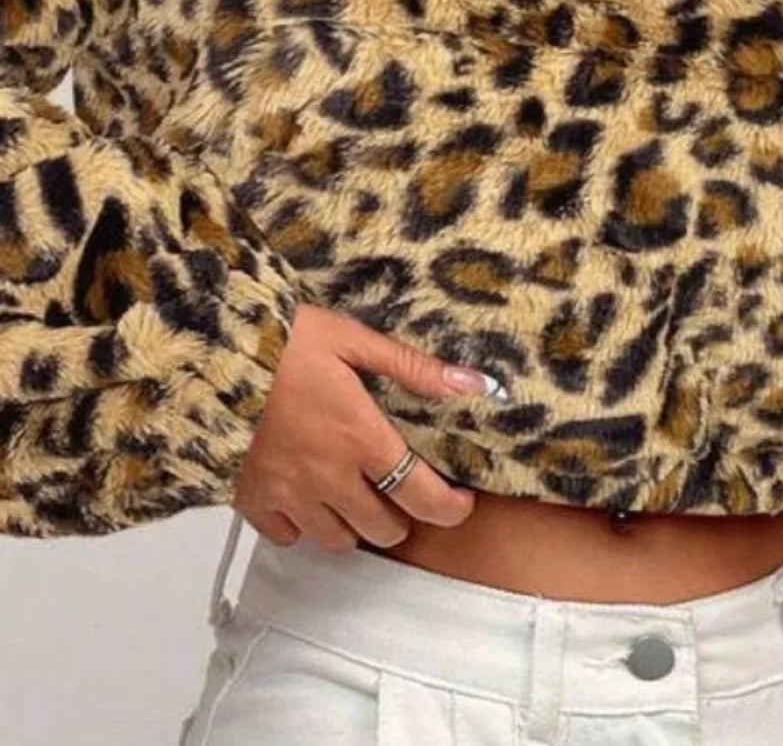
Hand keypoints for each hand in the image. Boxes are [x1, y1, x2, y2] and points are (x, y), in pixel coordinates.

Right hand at [233, 302, 489, 550]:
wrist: (211, 354)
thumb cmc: (286, 340)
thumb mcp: (353, 339)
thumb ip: (414, 368)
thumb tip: (474, 384)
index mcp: (361, 438)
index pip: (421, 497)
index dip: (450, 508)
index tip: (460, 501)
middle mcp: (329, 477)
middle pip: (384, 530)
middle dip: (400, 514)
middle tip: (398, 487)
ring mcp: (288, 495)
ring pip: (338, 540)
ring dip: (354, 522)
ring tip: (353, 491)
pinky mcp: (252, 501)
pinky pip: (289, 536)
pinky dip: (303, 524)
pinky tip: (305, 493)